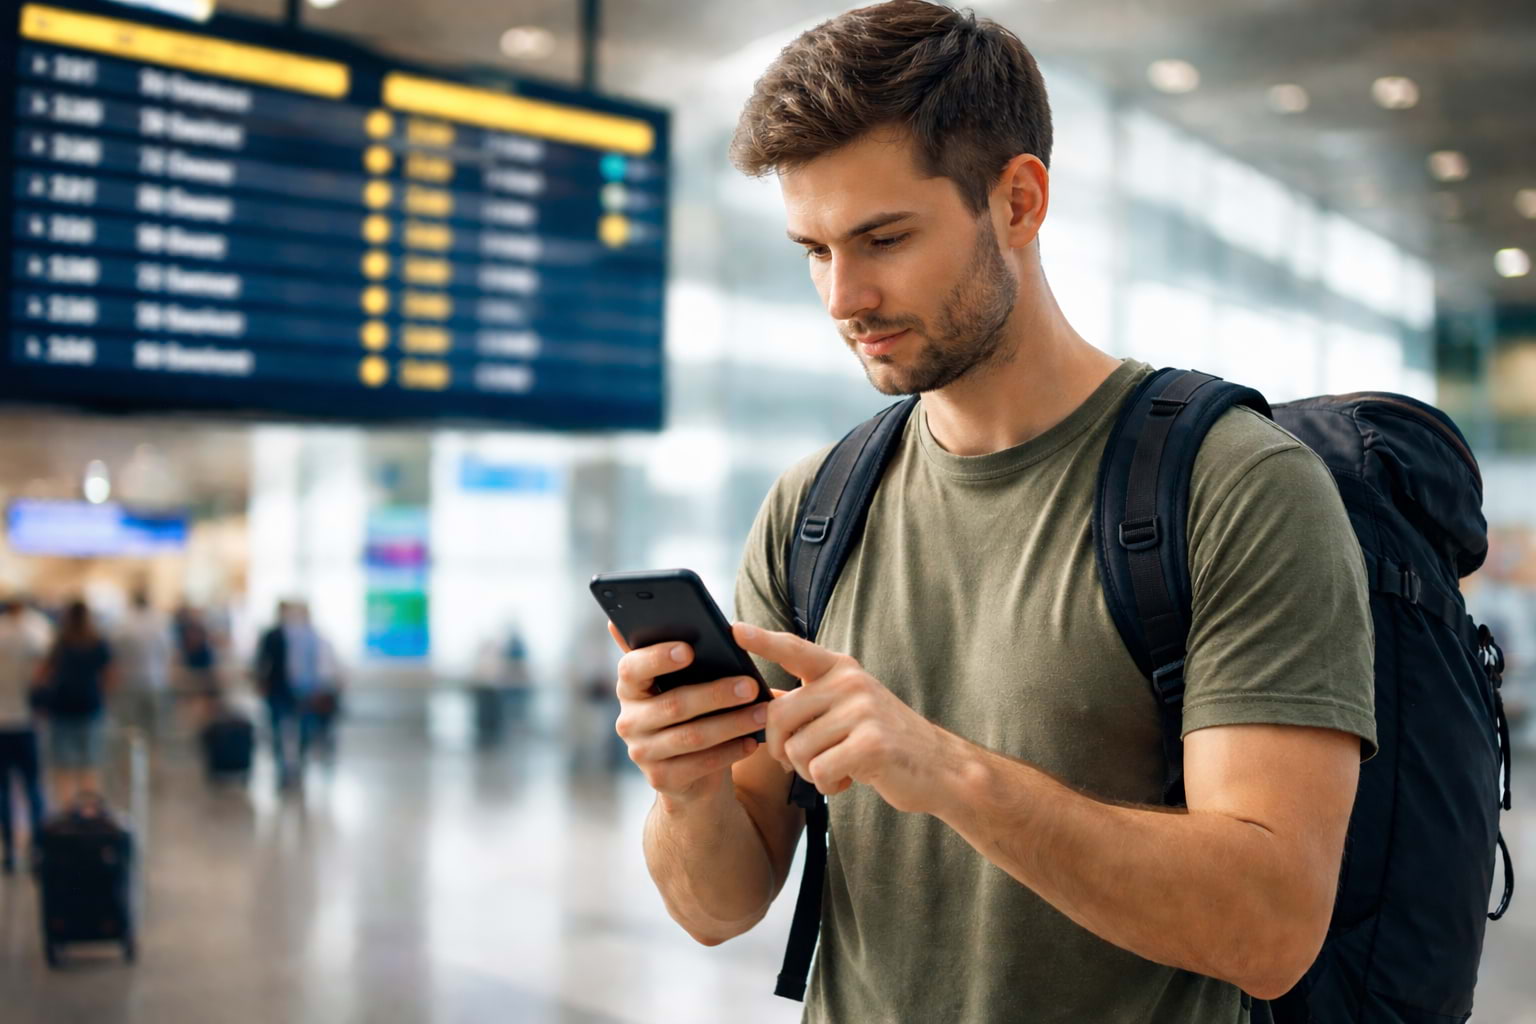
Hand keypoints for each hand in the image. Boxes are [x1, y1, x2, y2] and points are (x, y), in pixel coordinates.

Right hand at [608, 622, 766, 806]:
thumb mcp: (681, 681)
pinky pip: (700, 765)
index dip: (657, 658)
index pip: (631, 668)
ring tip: (762, 712)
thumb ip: (675, 651)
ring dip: (732, 723)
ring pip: (692, 736)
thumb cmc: (691, 709)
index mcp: (629, 686)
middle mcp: (628, 720)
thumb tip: (661, 610)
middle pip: (673, 704)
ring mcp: (642, 753)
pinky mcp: (661, 780)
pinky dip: (730, 752)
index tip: (689, 649)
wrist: (688, 772)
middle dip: (716, 694)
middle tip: (750, 684)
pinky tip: (753, 741)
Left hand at [732, 623, 956, 814]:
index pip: (794, 649)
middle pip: (778, 716)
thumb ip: (811, 702)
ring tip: (838, 767)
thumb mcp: (849, 709)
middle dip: (779, 749)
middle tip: (801, 763)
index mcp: (841, 669)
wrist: (939, 768)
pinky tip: (850, 779)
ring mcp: (862, 710)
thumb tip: (764, 701)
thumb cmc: (883, 741)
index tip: (733, 629)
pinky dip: (828, 785)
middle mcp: (850, 682)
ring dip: (809, 772)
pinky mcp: (871, 744)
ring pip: (797, 750)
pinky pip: (819, 772)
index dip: (762, 641)